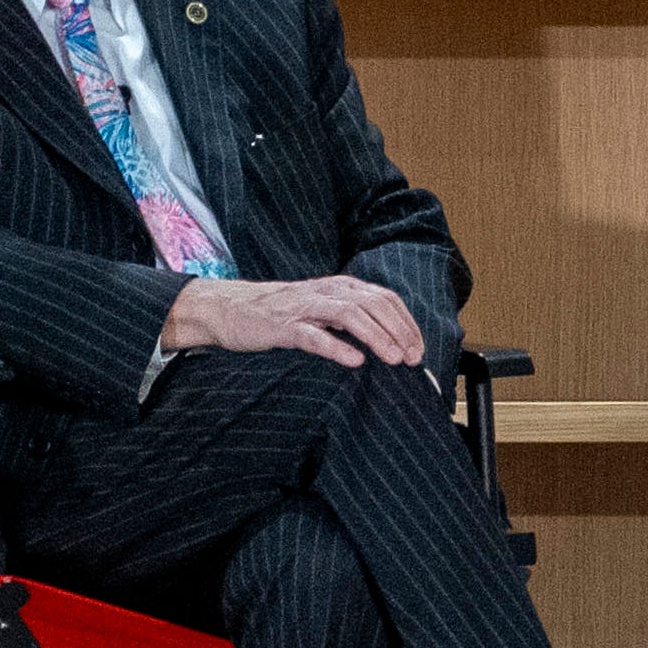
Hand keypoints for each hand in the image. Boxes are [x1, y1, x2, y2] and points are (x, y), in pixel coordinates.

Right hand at [162, 274, 427, 370]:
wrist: (228, 308)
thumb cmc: (278, 314)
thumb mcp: (320, 310)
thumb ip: (350, 319)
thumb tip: (387, 341)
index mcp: (340, 287)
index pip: (385, 298)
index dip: (406, 322)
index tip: (419, 348)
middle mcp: (327, 291)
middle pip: (374, 305)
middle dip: (399, 331)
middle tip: (413, 358)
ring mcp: (305, 307)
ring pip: (350, 315)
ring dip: (377, 337)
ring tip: (394, 359)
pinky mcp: (283, 325)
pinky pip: (314, 335)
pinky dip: (337, 347)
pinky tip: (355, 360)